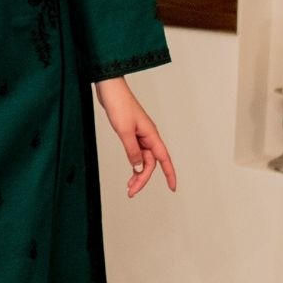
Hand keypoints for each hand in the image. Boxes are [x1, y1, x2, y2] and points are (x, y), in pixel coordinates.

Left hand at [94, 76, 176, 198]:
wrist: (110, 89)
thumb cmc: (119, 105)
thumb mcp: (124, 130)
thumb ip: (132, 150)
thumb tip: (139, 168)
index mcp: (151, 135)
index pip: (164, 159)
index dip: (170, 175)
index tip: (173, 189)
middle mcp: (148, 136)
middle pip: (150, 163)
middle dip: (142, 179)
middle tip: (131, 192)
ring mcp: (140, 135)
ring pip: (142, 159)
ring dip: (137, 174)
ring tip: (128, 187)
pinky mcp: (131, 133)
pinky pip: (136, 153)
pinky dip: (133, 163)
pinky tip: (130, 171)